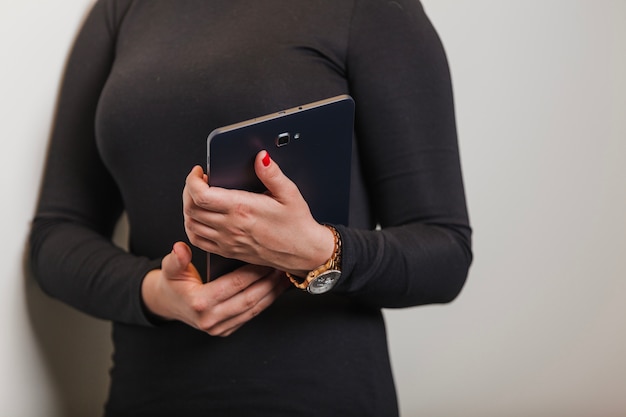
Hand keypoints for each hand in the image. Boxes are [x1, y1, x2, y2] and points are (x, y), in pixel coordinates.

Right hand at [141, 242, 288, 336]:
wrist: (168, 304)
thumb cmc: (173, 282)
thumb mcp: (170, 268)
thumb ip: (176, 258)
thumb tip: (180, 248)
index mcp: (199, 303)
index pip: (234, 285)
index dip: (253, 272)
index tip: (267, 259)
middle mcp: (210, 319)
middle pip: (248, 298)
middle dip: (269, 282)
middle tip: (282, 266)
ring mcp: (219, 328)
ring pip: (253, 309)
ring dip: (272, 293)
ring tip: (285, 277)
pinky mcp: (226, 331)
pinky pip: (251, 315)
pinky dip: (266, 302)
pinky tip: (276, 289)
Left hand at [183, 150, 334, 275]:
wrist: (304, 252)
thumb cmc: (297, 225)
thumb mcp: (289, 193)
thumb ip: (272, 174)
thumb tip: (261, 157)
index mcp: (242, 209)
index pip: (201, 195)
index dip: (192, 180)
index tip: (199, 172)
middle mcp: (231, 226)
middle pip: (191, 207)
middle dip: (189, 190)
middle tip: (198, 181)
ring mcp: (227, 240)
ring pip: (191, 224)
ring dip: (189, 208)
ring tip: (199, 197)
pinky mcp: (228, 251)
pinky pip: (198, 240)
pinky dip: (192, 227)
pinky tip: (200, 218)